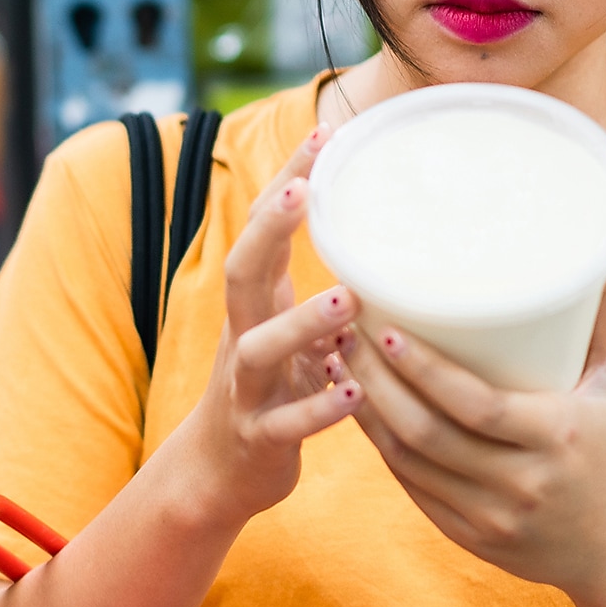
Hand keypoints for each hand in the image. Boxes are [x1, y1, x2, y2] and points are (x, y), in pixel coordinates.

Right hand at [182, 124, 362, 528]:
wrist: (219, 473)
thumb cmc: (271, 389)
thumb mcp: (288, 332)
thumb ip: (324, 291)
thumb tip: (386, 240)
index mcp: (253, 304)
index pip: (262, 229)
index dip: (287, 181)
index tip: (323, 133)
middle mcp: (242, 336)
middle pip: (242, 271)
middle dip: (270, 227)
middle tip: (307, 187)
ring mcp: (247, 388)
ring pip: (259, 349)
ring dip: (302, 322)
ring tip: (350, 299)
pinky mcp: (259, 438)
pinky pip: (286, 423)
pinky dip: (319, 409)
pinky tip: (353, 394)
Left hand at [337, 268, 605, 604]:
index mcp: (556, 436)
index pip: (476, 405)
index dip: (424, 370)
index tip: (386, 330)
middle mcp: (521, 483)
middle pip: (427, 432)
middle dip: (376, 382)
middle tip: (344, 335)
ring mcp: (489, 517)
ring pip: (408, 462)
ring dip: (365, 412)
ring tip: (339, 363)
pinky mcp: (467, 538)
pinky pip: (410, 488)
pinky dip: (380, 446)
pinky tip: (357, 409)